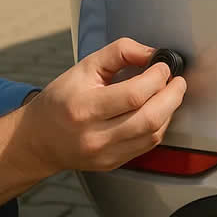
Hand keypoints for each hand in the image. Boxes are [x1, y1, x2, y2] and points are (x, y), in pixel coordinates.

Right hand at [22, 38, 187, 173]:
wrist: (39, 139)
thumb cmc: (60, 100)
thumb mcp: (83, 67)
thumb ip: (119, 53)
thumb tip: (151, 53)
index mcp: (84, 107)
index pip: (133, 94)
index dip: (157, 77)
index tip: (162, 66)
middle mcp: (95, 135)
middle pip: (149, 118)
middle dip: (172, 96)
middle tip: (177, 81)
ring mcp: (105, 154)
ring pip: (153, 134)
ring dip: (169, 111)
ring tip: (169, 94)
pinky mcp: (113, 163)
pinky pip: (147, 145)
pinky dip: (158, 126)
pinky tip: (157, 112)